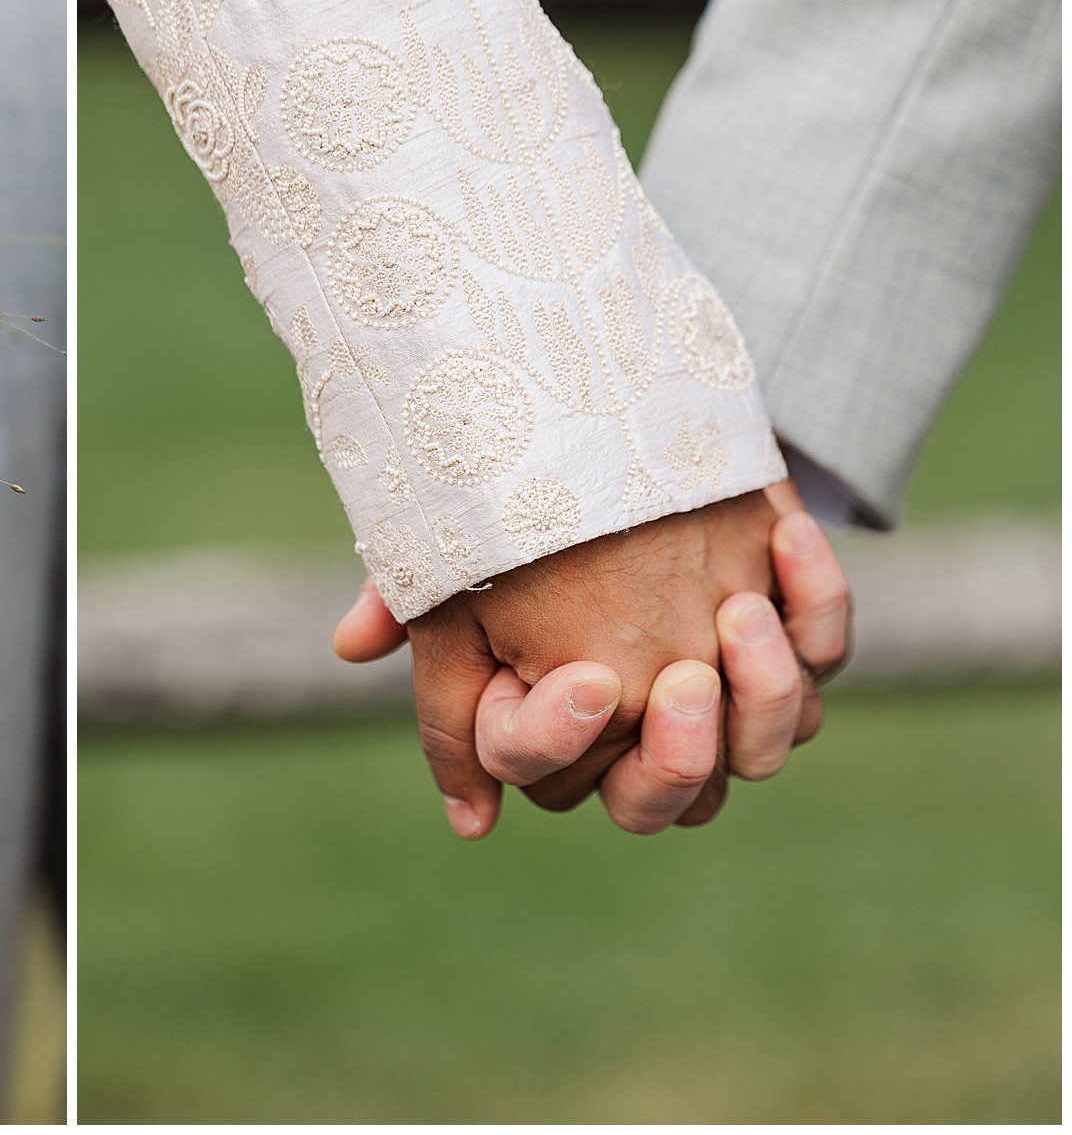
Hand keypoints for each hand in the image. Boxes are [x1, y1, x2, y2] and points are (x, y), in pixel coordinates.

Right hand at [334, 481, 850, 836]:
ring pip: (774, 743)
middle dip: (681, 758)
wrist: (583, 412)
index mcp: (563, 723)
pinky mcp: (789, 618)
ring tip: (738, 613)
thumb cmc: (503, 501)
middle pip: (679, 801)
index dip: (563, 742)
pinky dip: (817, 603)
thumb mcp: (452, 559)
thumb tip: (383, 702)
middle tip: (681, 683)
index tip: (583, 678)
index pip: (562, 780)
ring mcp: (730, 678)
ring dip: (766, 692)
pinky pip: (830, 647)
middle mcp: (648, 721)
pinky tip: (783, 538)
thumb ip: (418, 633)